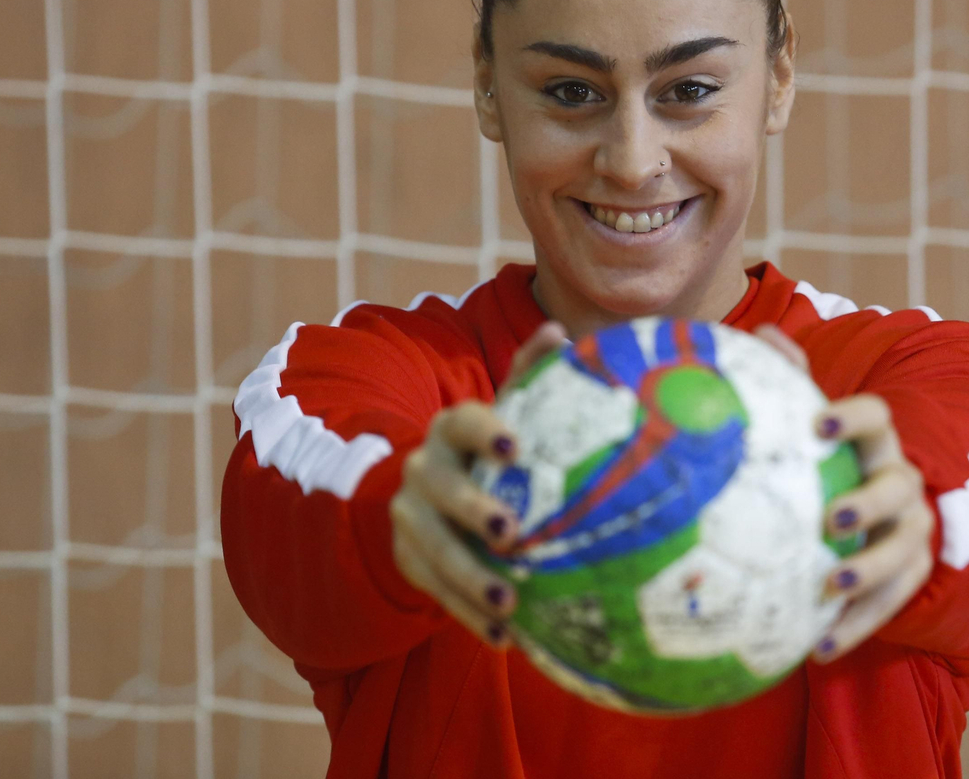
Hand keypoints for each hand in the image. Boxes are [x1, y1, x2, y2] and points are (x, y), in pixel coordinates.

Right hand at [388, 321, 567, 646]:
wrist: (428, 491)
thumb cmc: (489, 449)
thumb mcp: (506, 410)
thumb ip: (529, 374)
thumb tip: (559, 333)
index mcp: (452, 428)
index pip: (464, 421)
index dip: (486, 431)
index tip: (516, 447)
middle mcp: (422, 469)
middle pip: (441, 489)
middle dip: (471, 510)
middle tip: (511, 534)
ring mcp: (409, 518)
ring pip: (433, 549)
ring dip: (469, 579)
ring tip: (511, 602)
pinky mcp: (409, 559)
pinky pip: (435, 591)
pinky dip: (469, 614)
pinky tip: (506, 636)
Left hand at [751, 326, 935, 661]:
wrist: (881, 510)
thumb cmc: (833, 458)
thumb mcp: (817, 423)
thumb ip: (793, 379)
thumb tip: (760, 332)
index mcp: (877, 440)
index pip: (876, 416)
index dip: (850, 417)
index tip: (815, 423)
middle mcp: (904, 482)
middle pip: (899, 488)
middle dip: (870, 502)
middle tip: (831, 518)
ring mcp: (914, 531)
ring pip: (904, 552)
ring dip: (871, 570)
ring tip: (832, 587)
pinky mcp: (912, 576)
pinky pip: (890, 606)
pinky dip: (857, 626)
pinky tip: (819, 647)